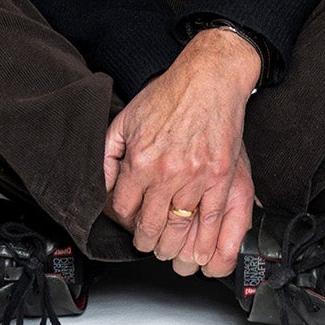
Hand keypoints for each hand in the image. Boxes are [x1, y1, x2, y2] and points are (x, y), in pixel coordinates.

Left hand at [102, 29, 260, 278]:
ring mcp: (196, 176)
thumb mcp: (126, 120)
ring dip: (171, 247)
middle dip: (145, 242)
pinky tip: (198, 249)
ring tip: (168, 248)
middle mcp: (167, 172)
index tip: (129, 221)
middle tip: (147, 242)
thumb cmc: (170, 94)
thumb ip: (108, 156)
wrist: (210, 76)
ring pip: (179, 230)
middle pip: (149, 228)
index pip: (123, 210)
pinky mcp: (220, 176)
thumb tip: (103, 187)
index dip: (123, 220)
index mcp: (141, 160)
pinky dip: (204, 240)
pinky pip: (211, 219)